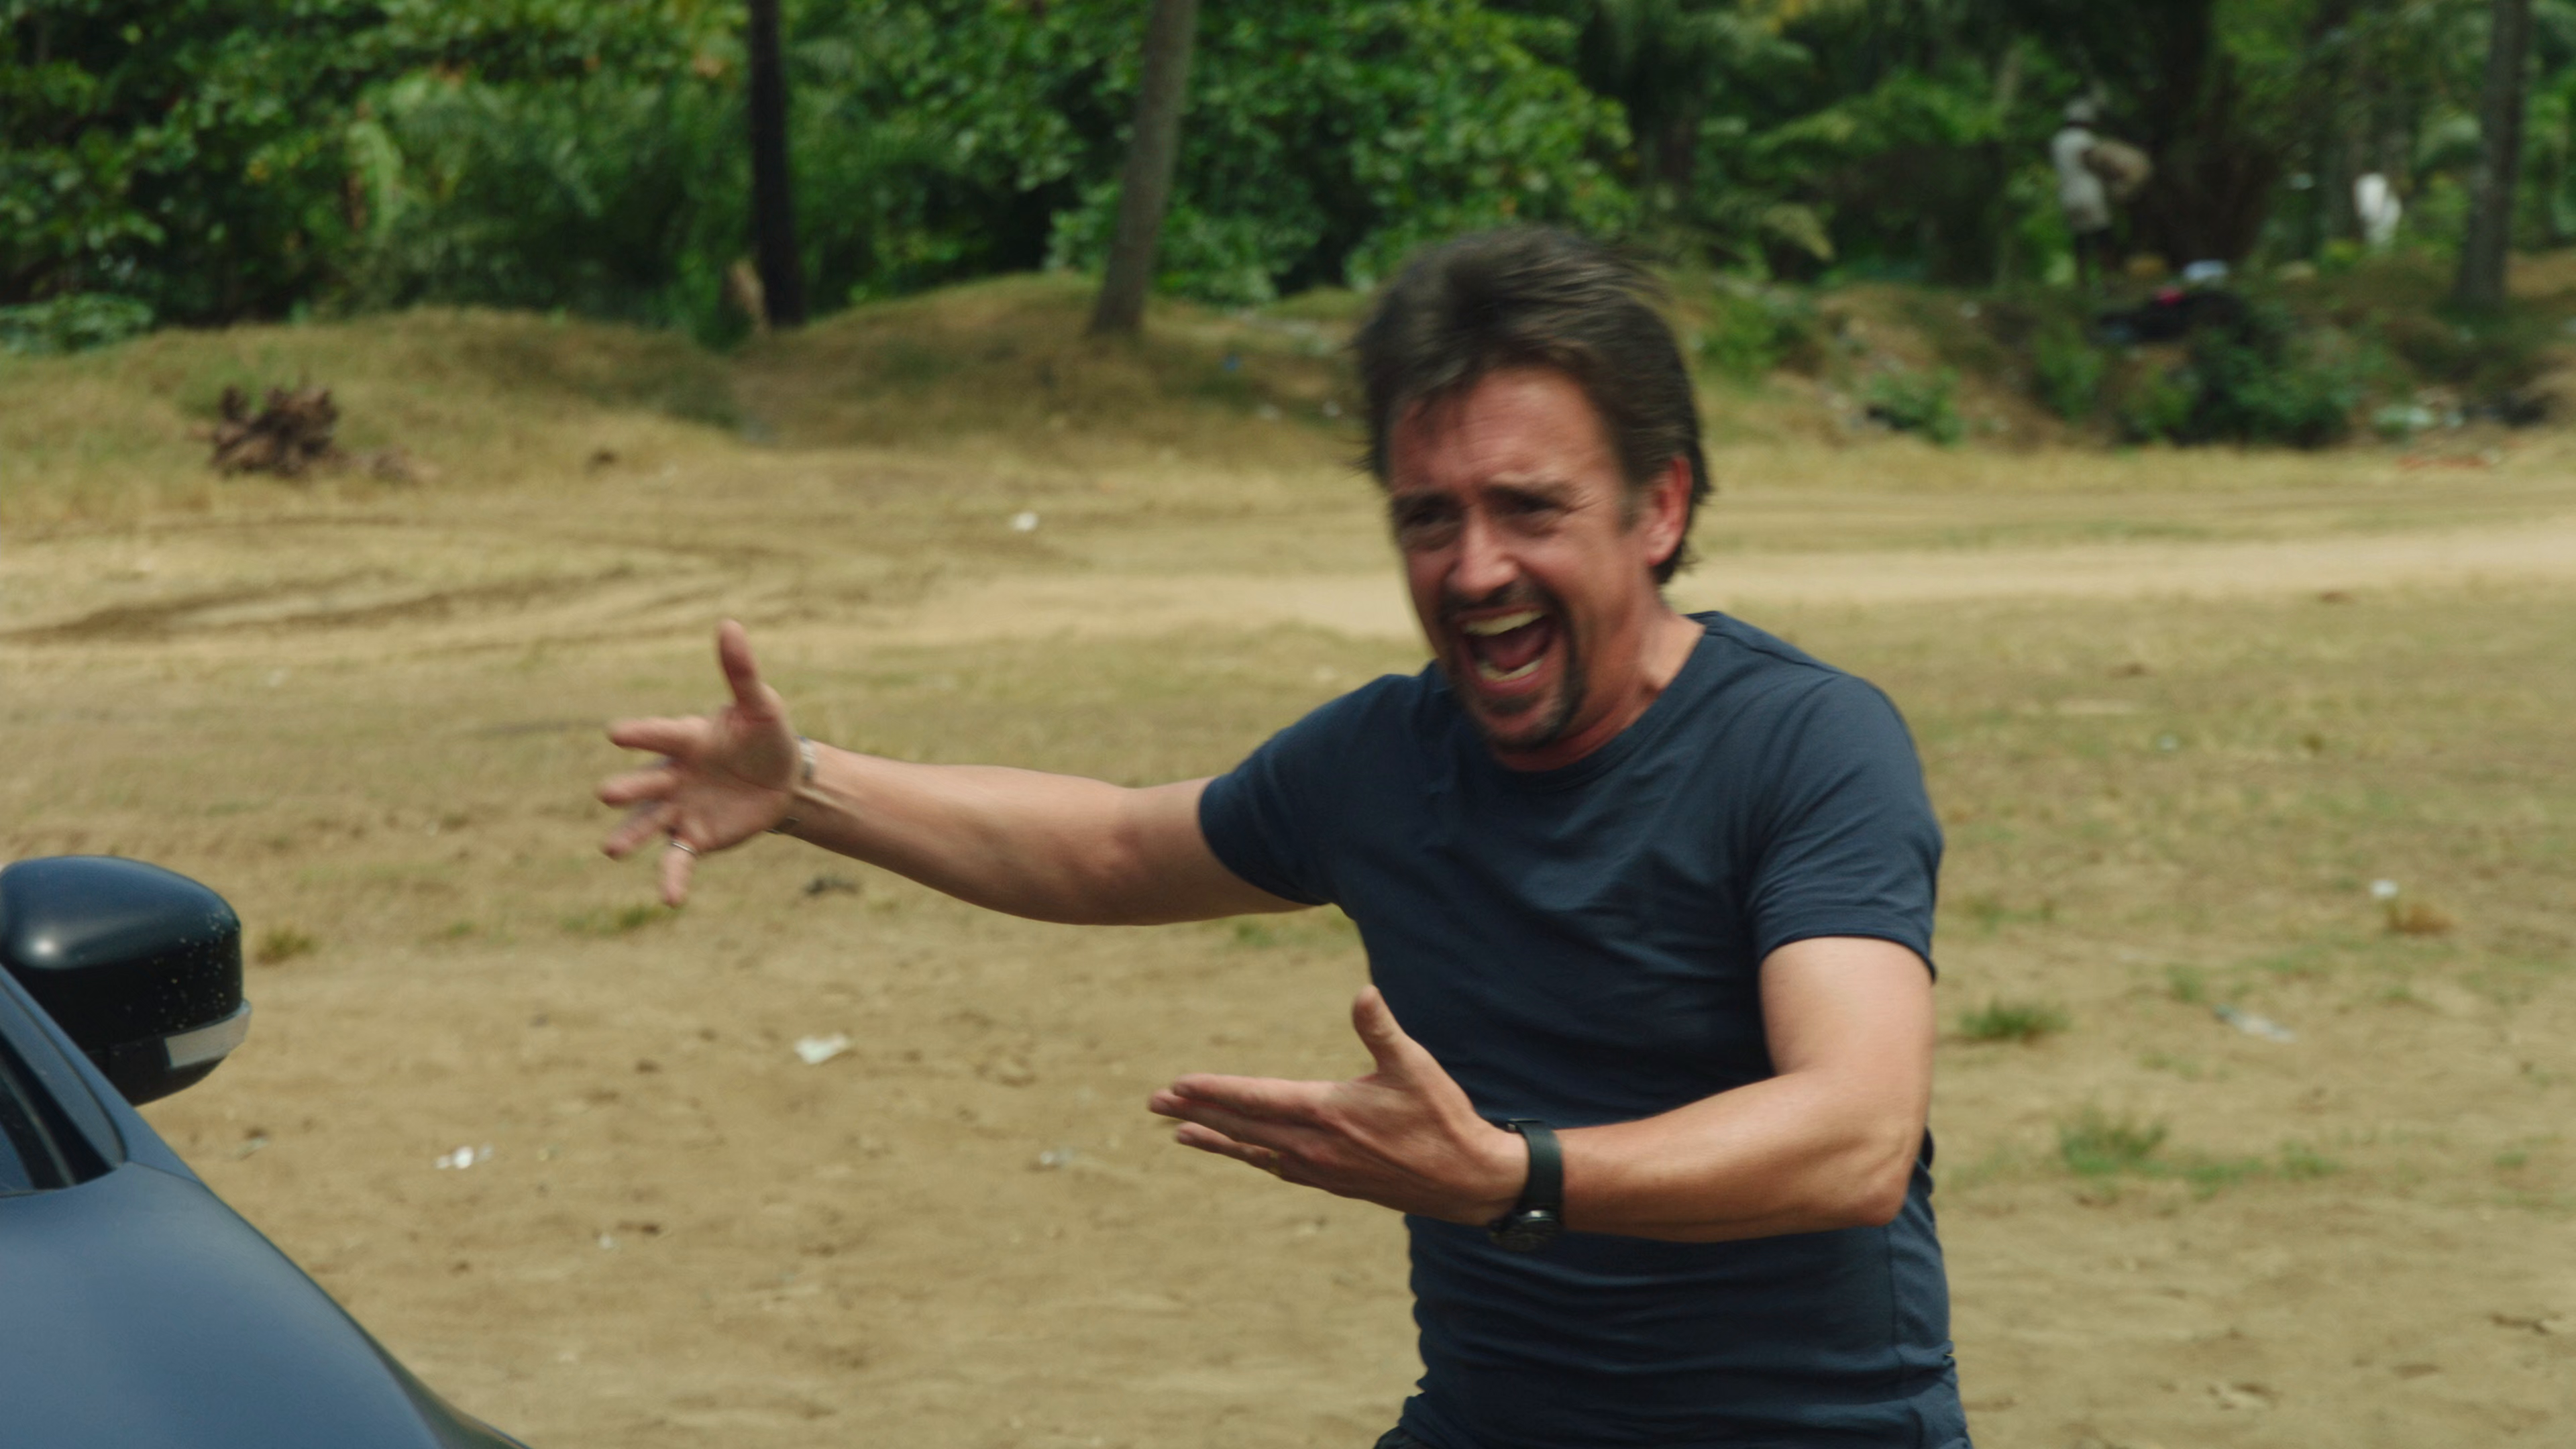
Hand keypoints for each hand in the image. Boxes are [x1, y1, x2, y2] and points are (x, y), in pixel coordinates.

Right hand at [598, 619, 802, 904]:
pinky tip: (669, 900)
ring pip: (650, 823)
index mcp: (688, 739)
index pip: (662, 735)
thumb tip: (729, 624)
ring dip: (631, 835)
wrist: (783, 780)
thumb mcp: (762, 706)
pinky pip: (678, 859)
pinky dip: (672, 878)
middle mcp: (675, 774)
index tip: (615, 734)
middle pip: (647, 782)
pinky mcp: (695, 837)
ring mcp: (681, 808)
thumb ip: (741, 672)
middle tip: (606, 794)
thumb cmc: (765, 735)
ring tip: (611, 850)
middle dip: (628, 788)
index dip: (641, 734)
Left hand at [1147, 987, 1526, 1224]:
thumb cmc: (1443, 1119)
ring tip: (1180, 1132)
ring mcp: (1322, 1170)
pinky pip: (1278, 1168)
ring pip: (1255, 1151)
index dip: (1212, 1090)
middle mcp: (1315, 1147)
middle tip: (1153, 1104)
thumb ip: (1381, 1030)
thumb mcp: (1416, 1067)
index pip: (1255, 1099)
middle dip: (1196, 1112)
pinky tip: (1244, 1153)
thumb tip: (1362, 993)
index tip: (1176, 1084)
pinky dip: (1252, 1157)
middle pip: (1242, 1127)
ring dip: (1216, 1139)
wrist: (1468, 1181)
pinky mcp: (1334, 1183)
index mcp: (1327, 1113)